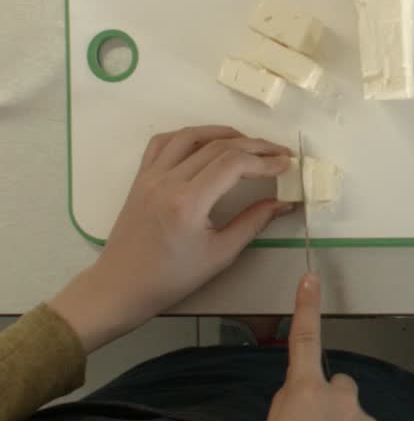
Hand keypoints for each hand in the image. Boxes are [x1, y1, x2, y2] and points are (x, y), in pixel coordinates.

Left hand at [50, 126, 294, 351]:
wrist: (120, 287)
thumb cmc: (171, 278)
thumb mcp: (220, 255)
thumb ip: (253, 222)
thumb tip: (284, 203)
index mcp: (188, 203)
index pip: (233, 164)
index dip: (265, 161)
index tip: (287, 165)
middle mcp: (167, 181)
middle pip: (218, 146)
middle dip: (255, 146)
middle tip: (280, 154)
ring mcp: (150, 176)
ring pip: (191, 136)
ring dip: (224, 133)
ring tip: (248, 142)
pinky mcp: (141, 178)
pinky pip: (164, 143)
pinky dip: (189, 135)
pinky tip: (207, 142)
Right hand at [263, 273, 377, 420]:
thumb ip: (287, 406)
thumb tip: (298, 398)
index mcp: (304, 391)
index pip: (304, 340)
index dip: (306, 308)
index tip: (310, 278)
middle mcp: (339, 397)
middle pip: (336, 385)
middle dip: (325, 400)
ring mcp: (361, 418)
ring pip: (351, 413)